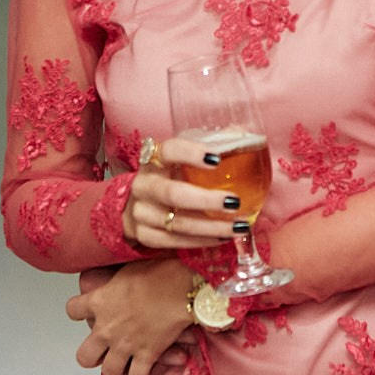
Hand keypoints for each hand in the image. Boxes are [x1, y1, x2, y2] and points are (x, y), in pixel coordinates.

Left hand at [66, 258, 196, 374]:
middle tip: (105, 349)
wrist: (182, 286)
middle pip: (84, 357)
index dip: (79, 311)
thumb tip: (115, 267)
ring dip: (117, 368)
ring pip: (109, 371)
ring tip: (125, 362)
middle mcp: (106, 327)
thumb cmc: (160, 269)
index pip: (72, 310)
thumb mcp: (128, 266)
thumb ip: (115, 276)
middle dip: (93, 355)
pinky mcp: (147, 355)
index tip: (88, 310)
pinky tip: (145, 370)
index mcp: (99, 301)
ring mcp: (125, 345)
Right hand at [121, 136, 249, 251]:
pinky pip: (174, 242)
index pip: (169, 150)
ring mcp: (141, 212)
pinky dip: (201, 241)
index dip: (190, 153)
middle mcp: (144, 185)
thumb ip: (208, 145)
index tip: (216, 159)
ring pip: (177, 223)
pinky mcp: (144, 235)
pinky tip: (222, 237)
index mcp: (154, 159)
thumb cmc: (167, 176)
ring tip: (239, 226)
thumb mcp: (179, 159)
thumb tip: (239, 132)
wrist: (134, 204)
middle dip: (206, 200)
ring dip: (211, 227)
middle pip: (172, 193)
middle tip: (234, 202)